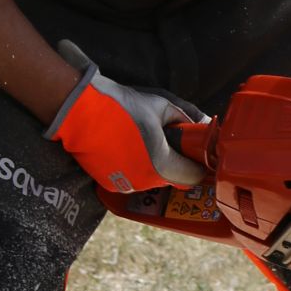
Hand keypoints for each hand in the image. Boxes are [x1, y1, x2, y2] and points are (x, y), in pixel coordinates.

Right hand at [44, 40, 205, 195]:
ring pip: (153, 179)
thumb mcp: (162, 105)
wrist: (80, 111)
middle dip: (175, 160)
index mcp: (161, 164)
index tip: (193, 149)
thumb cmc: (122, 105)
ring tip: (142, 139)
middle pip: (173, 177)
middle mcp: (144, 181)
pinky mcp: (110, 185)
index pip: (193, 176)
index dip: (197, 162)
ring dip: (155, 164)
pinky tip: (127, 146)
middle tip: (167, 137)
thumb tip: (209, 124)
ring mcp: (126, 186)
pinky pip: (134, 179)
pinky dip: (136, 166)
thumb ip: (189, 117)